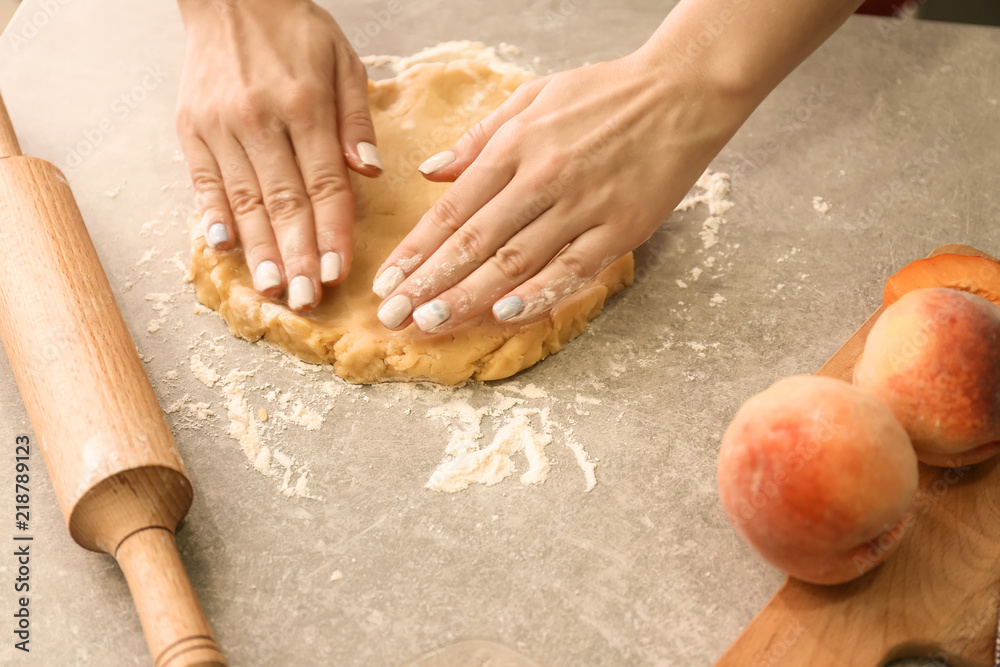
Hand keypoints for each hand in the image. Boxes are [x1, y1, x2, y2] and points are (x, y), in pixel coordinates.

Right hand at [176, 0, 378, 310]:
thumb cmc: (295, 31)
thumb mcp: (343, 61)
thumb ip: (357, 119)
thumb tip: (371, 171)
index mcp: (305, 106)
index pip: (324, 184)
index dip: (332, 232)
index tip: (338, 273)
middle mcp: (260, 119)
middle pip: (283, 202)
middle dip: (297, 256)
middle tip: (306, 299)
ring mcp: (220, 125)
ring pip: (243, 200)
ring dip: (259, 250)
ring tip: (272, 288)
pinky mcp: (190, 128)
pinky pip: (203, 181)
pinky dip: (213, 217)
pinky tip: (224, 249)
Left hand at [370, 52, 745, 331]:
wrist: (682, 91)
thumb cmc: (604, 93)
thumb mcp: (532, 97)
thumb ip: (479, 138)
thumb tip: (430, 171)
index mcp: (516, 146)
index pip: (452, 209)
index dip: (415, 250)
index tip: (387, 282)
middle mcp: (543, 178)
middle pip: (474, 242)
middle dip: (428, 283)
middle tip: (393, 316)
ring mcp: (583, 206)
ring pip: (515, 261)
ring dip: (469, 296)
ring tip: (431, 322)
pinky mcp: (621, 228)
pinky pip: (573, 269)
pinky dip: (539, 293)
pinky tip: (506, 313)